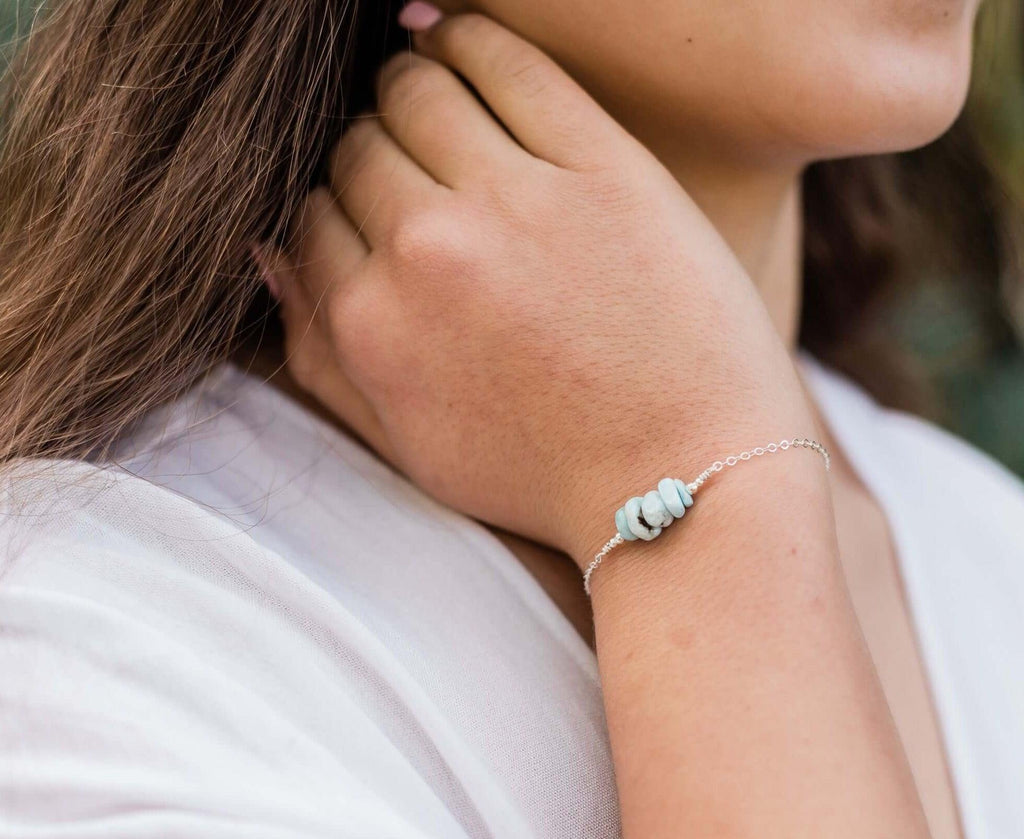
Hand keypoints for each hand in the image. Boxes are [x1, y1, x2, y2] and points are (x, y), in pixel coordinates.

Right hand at [262, 9, 812, 569]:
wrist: (678, 480)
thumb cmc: (542, 474)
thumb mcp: (406, 445)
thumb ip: (320, 355)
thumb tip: (263, 254)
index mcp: (370, 322)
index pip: (309, 213)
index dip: (337, 205)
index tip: (371, 206)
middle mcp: (426, 252)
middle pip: (356, 148)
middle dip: (370, 152)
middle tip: (411, 165)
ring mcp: (515, 202)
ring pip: (416, 91)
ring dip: (408, 85)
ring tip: (429, 96)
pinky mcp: (601, 168)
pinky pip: (507, 62)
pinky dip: (469, 37)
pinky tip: (458, 41)